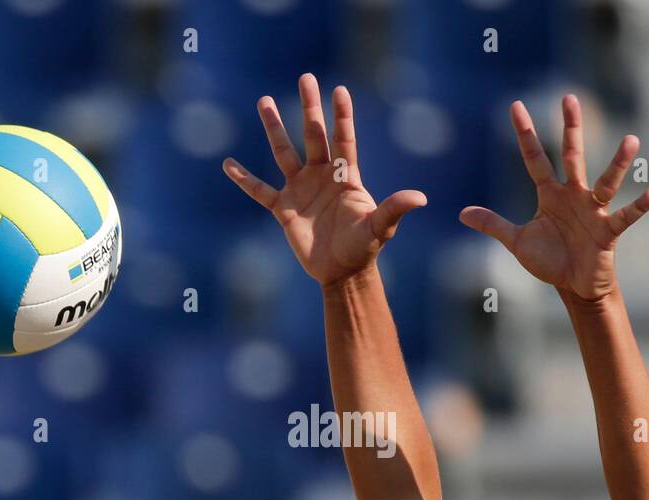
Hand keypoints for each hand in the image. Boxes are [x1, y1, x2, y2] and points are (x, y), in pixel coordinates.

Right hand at [223, 74, 425, 289]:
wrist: (342, 272)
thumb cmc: (364, 248)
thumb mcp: (380, 228)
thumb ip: (394, 209)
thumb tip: (421, 198)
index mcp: (346, 176)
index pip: (343, 139)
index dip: (342, 116)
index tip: (339, 90)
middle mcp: (322, 176)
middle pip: (314, 135)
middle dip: (310, 106)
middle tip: (306, 77)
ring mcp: (301, 190)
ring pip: (284, 152)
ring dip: (274, 127)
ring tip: (264, 101)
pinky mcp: (284, 209)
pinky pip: (259, 191)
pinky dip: (244, 179)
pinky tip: (228, 164)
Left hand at [459, 95, 648, 301]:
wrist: (574, 286)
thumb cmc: (550, 260)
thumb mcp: (517, 242)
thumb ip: (493, 225)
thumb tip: (462, 213)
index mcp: (550, 194)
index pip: (534, 158)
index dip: (525, 134)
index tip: (515, 106)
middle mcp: (574, 195)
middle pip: (572, 156)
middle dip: (571, 129)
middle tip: (569, 98)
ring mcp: (593, 210)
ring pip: (606, 181)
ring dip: (619, 163)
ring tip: (631, 140)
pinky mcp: (609, 231)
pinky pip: (626, 215)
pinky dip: (642, 205)